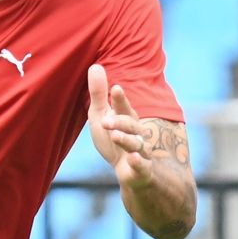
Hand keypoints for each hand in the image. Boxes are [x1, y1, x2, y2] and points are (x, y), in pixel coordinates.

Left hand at [86, 64, 153, 188]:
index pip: (124, 107)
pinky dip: (138, 162)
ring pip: (136, 143)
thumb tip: (95, 65)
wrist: (129, 172)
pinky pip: (143, 166)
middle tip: (105, 121)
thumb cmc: (113, 140)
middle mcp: (136, 133)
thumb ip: (98, 95)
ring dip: (126, 139)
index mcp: (126, 118)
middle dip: (120, 121)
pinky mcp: (142, 170)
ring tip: (114, 135)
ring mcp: (140, 151)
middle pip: (131, 124)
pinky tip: (132, 158)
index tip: (115, 89)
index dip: (120, 99)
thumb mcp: (101, 117)